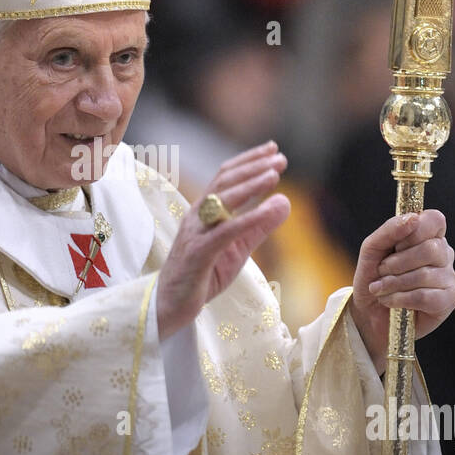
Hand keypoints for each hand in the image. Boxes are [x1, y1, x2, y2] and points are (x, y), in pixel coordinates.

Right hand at [157, 142, 290, 340]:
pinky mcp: (199, 253)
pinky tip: (268, 210)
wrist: (169, 305)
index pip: (226, 177)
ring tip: (274, 174)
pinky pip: (226, 231)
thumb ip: (260, 226)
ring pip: (222, 200)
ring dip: (250, 185)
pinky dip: (249, 218)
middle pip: (225, 182)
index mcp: (204, 212)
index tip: (274, 150)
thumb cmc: (202, 275)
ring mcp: (196, 233)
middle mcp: (197, 216)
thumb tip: (285, 201)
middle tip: (280, 157)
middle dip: (254, 167)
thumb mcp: (238, 249)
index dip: (249, 161)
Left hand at [350, 209, 454, 374]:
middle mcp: (444, 254)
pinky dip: (400, 299)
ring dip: (393, 283)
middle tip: (382, 271)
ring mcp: (449, 277)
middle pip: (430, 249)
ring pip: (425, 275)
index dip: (413, 232)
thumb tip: (413, 218)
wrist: (367, 312)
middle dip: (397, 263)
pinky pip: (425, 296)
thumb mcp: (372, 249)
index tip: (396, 245)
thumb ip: (389, 230)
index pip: (435, 220)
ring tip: (380, 289)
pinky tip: (389, 301)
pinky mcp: (448, 300)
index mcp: (428, 235)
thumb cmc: (373, 277)